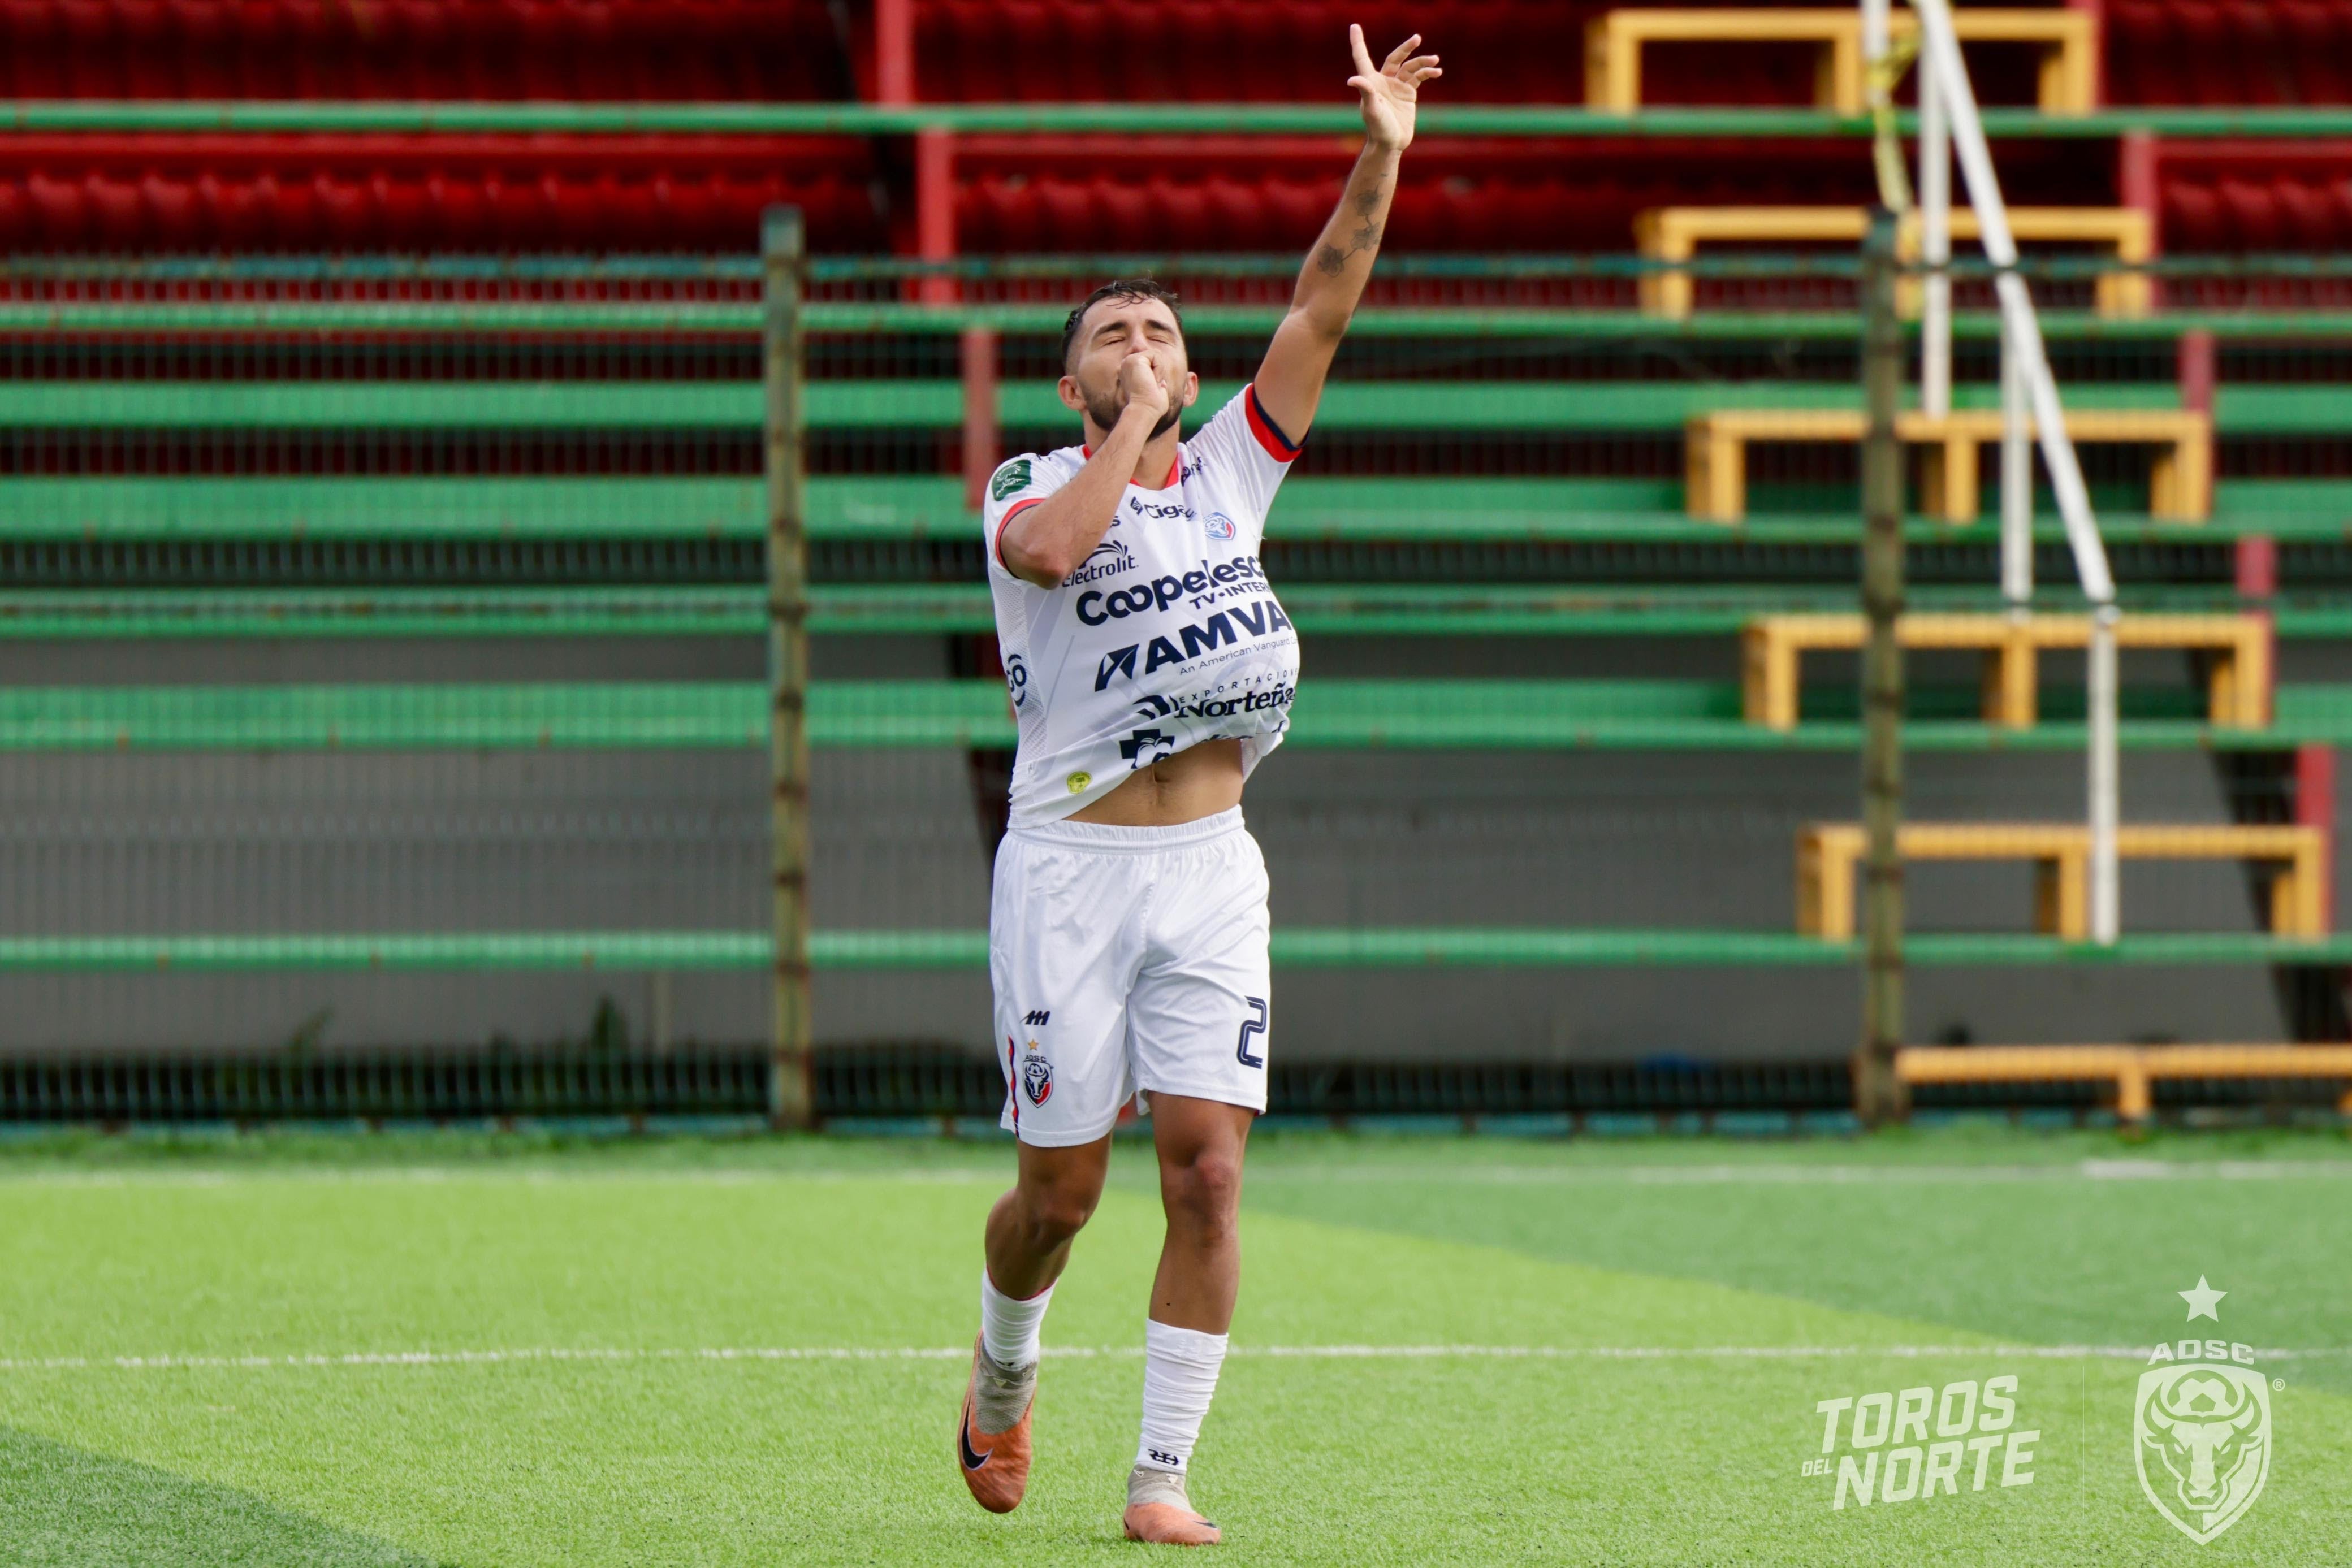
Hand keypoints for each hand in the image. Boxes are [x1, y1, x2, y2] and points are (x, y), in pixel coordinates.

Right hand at [1116, 349, 1169, 422]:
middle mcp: (1126, 365)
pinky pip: (1156, 355)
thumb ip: (1154, 380)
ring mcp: (1128, 361)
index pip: (1145, 357)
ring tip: (1152, 383)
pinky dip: (1159, 368)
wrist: (1145, 410)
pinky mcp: (1135, 360)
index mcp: (1128, 372)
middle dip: (1158, 369)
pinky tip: (1153, 380)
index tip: (1153, 382)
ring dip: (1159, 370)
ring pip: (1154, 354)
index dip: (1154, 365)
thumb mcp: (1153, 389)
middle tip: (1152, 385)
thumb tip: (1159, 379)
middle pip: (1151, 354)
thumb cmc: (1151, 405)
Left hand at [1348, 24, 1439, 151]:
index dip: (1358, 42)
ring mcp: (1397, 86)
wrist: (1391, 143)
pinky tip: (1437, 71)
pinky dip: (1428, 73)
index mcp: (1371, 82)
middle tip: (1417, 39)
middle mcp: (1383, 81)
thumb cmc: (1378, 128)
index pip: (1362, 57)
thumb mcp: (1372, 110)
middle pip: (1395, 58)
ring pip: (1410, 67)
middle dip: (1406, 48)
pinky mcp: (1408, 93)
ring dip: (1423, 62)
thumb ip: (1365, 92)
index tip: (1354, 26)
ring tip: (1435, 59)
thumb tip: (1352, 79)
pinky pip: (1419, 78)